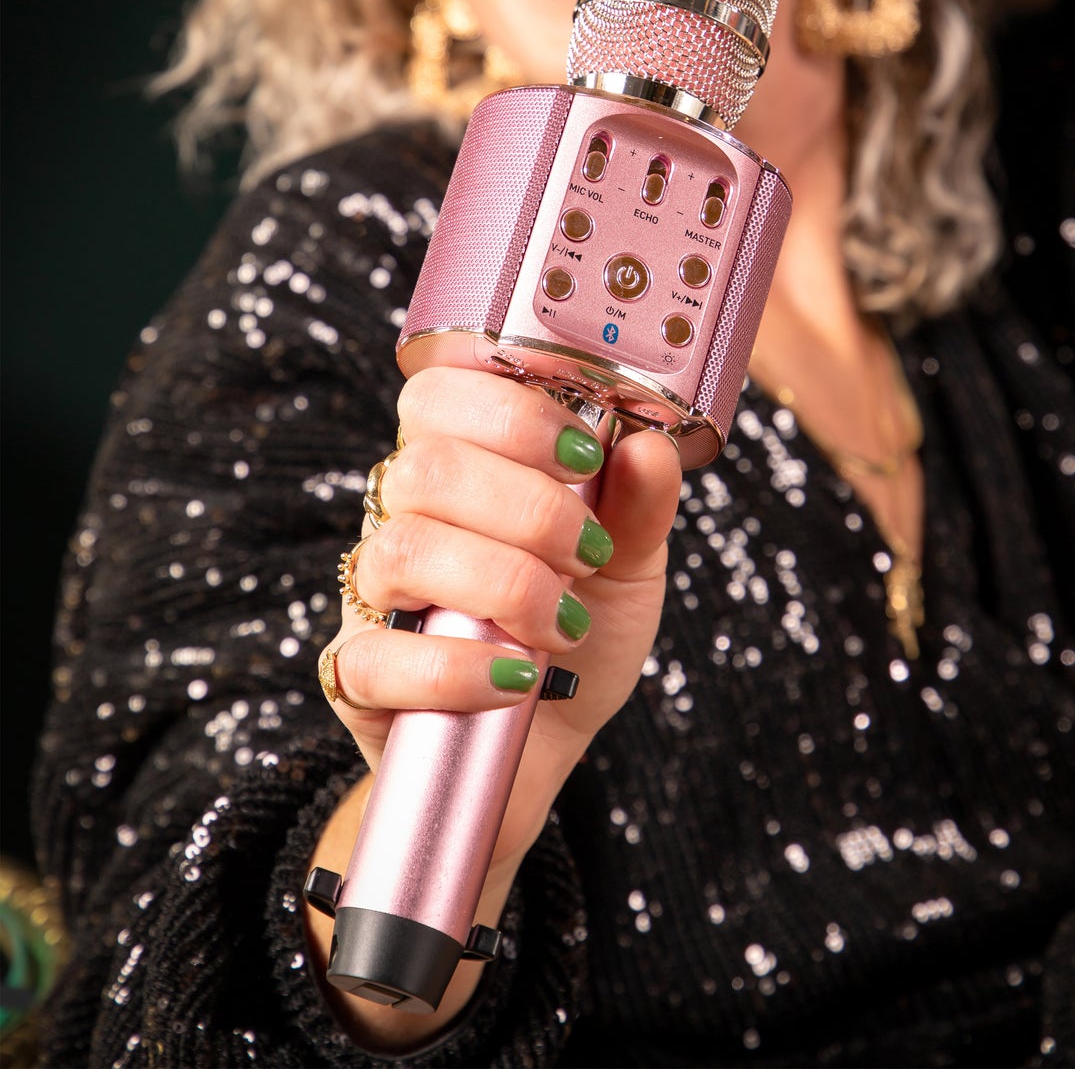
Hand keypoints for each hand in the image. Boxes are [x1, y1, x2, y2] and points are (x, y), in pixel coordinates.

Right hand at [320, 365, 680, 874]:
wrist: (543, 748)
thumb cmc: (576, 637)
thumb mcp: (628, 566)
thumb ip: (638, 505)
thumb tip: (647, 446)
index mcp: (461, 467)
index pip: (439, 393)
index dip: (510, 412)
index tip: (584, 455)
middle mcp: (404, 517)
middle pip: (424, 467)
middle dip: (527, 508)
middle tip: (586, 554)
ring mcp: (374, 595)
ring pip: (402, 551)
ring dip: (501, 584)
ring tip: (562, 625)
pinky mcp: (358, 675)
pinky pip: (377, 658)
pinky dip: (455, 668)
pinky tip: (514, 679)